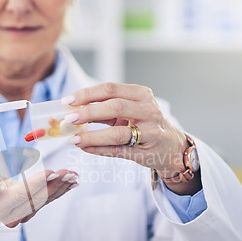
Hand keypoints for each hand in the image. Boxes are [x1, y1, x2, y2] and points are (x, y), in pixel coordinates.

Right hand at [0, 163, 77, 240]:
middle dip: (54, 185)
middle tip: (68, 172)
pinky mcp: (30, 211)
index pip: (20, 194)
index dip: (37, 183)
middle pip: (36, 199)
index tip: (51, 172)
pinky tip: (73, 183)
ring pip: (44, 201)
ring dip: (61, 188)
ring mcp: (22, 215)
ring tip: (74, 176)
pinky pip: (47, 200)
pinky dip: (61, 190)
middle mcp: (11, 216)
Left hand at [63, 82, 200, 194]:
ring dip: (92, 135)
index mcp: (141, 94)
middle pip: (115, 107)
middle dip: (89, 112)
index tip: (68, 100)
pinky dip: (99, 149)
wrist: (173, 147)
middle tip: (69, 118)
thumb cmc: (146, 124)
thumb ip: (106, 108)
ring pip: (117, 133)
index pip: (110, 89)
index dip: (87, 94)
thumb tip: (73, 109)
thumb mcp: (131, 109)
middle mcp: (148, 110)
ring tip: (74, 138)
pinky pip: (118, 150)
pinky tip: (85, 148)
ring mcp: (150, 132)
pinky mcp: (146, 152)